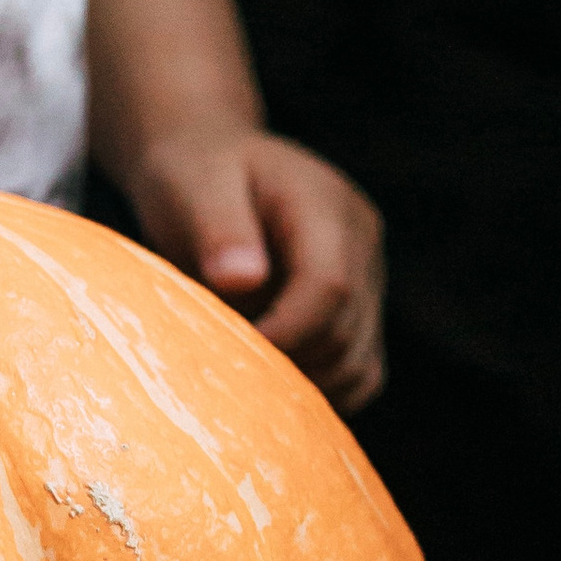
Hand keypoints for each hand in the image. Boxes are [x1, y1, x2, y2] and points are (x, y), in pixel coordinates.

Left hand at [128, 125, 385, 411]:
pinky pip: (356, 377)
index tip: (227, 356)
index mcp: (326, 207)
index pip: (330, 287)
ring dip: (300, 387)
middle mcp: (362, 246)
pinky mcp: (360, 315)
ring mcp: (368, 282)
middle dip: (284, 365)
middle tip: (219, 372)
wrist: (211, 165)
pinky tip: (267, 384)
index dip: (284, 333)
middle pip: (343, 335)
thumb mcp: (192, 184)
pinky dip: (316, 394)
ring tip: (240, 374)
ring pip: (356, 367)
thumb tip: (242, 280)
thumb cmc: (193, 174)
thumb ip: (218, 229)